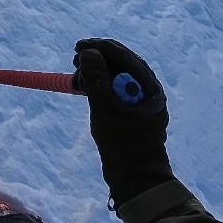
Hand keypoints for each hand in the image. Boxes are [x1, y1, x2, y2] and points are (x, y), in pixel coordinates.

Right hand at [74, 38, 174, 206]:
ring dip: (98, 71)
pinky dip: (103, 85)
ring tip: (79, 78)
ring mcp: (143, 99)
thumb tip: (89, 52)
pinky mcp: (136, 109)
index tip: (76, 48)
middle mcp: (149, 87)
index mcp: (147, 84)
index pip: (122, 54)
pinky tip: (89, 89)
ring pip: (119, 74)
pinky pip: (119, 88)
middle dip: (97, 57)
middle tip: (74, 61)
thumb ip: (96, 78)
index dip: (98, 47)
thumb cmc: (121, 142)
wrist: (137, 176)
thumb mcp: (104, 108)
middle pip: (121, 61)